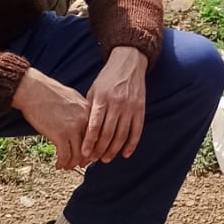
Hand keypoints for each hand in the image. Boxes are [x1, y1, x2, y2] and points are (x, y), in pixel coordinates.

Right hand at [11, 66, 87, 170]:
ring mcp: (73, 128)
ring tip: (67, 166)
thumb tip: (82, 124)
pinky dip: (62, 163)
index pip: (98, 135)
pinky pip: (65, 156)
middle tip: (81, 164)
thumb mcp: (72, 98)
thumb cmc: (49, 92)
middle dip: (86, 159)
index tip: (90, 154)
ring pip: (79, 155)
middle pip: (91, 147)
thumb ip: (81, 111)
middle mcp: (84, 120)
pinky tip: (58, 165)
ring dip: (73, 164)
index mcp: (89, 111)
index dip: (94, 148)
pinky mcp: (60, 135)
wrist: (34, 90)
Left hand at [79, 45, 147, 163]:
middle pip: (108, 134)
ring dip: (114, 150)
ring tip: (106, 159)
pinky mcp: (140, 109)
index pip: (95, 126)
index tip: (84, 154)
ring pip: (122, 135)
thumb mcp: (94, 90)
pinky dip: (132, 145)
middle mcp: (117, 104)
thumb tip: (82, 132)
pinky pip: (137, 131)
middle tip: (93, 160)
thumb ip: (90, 109)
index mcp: (102, 99)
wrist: (128, 63)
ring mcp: (130, 107)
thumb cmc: (107, 78)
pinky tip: (125, 154)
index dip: (89, 142)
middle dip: (100, 150)